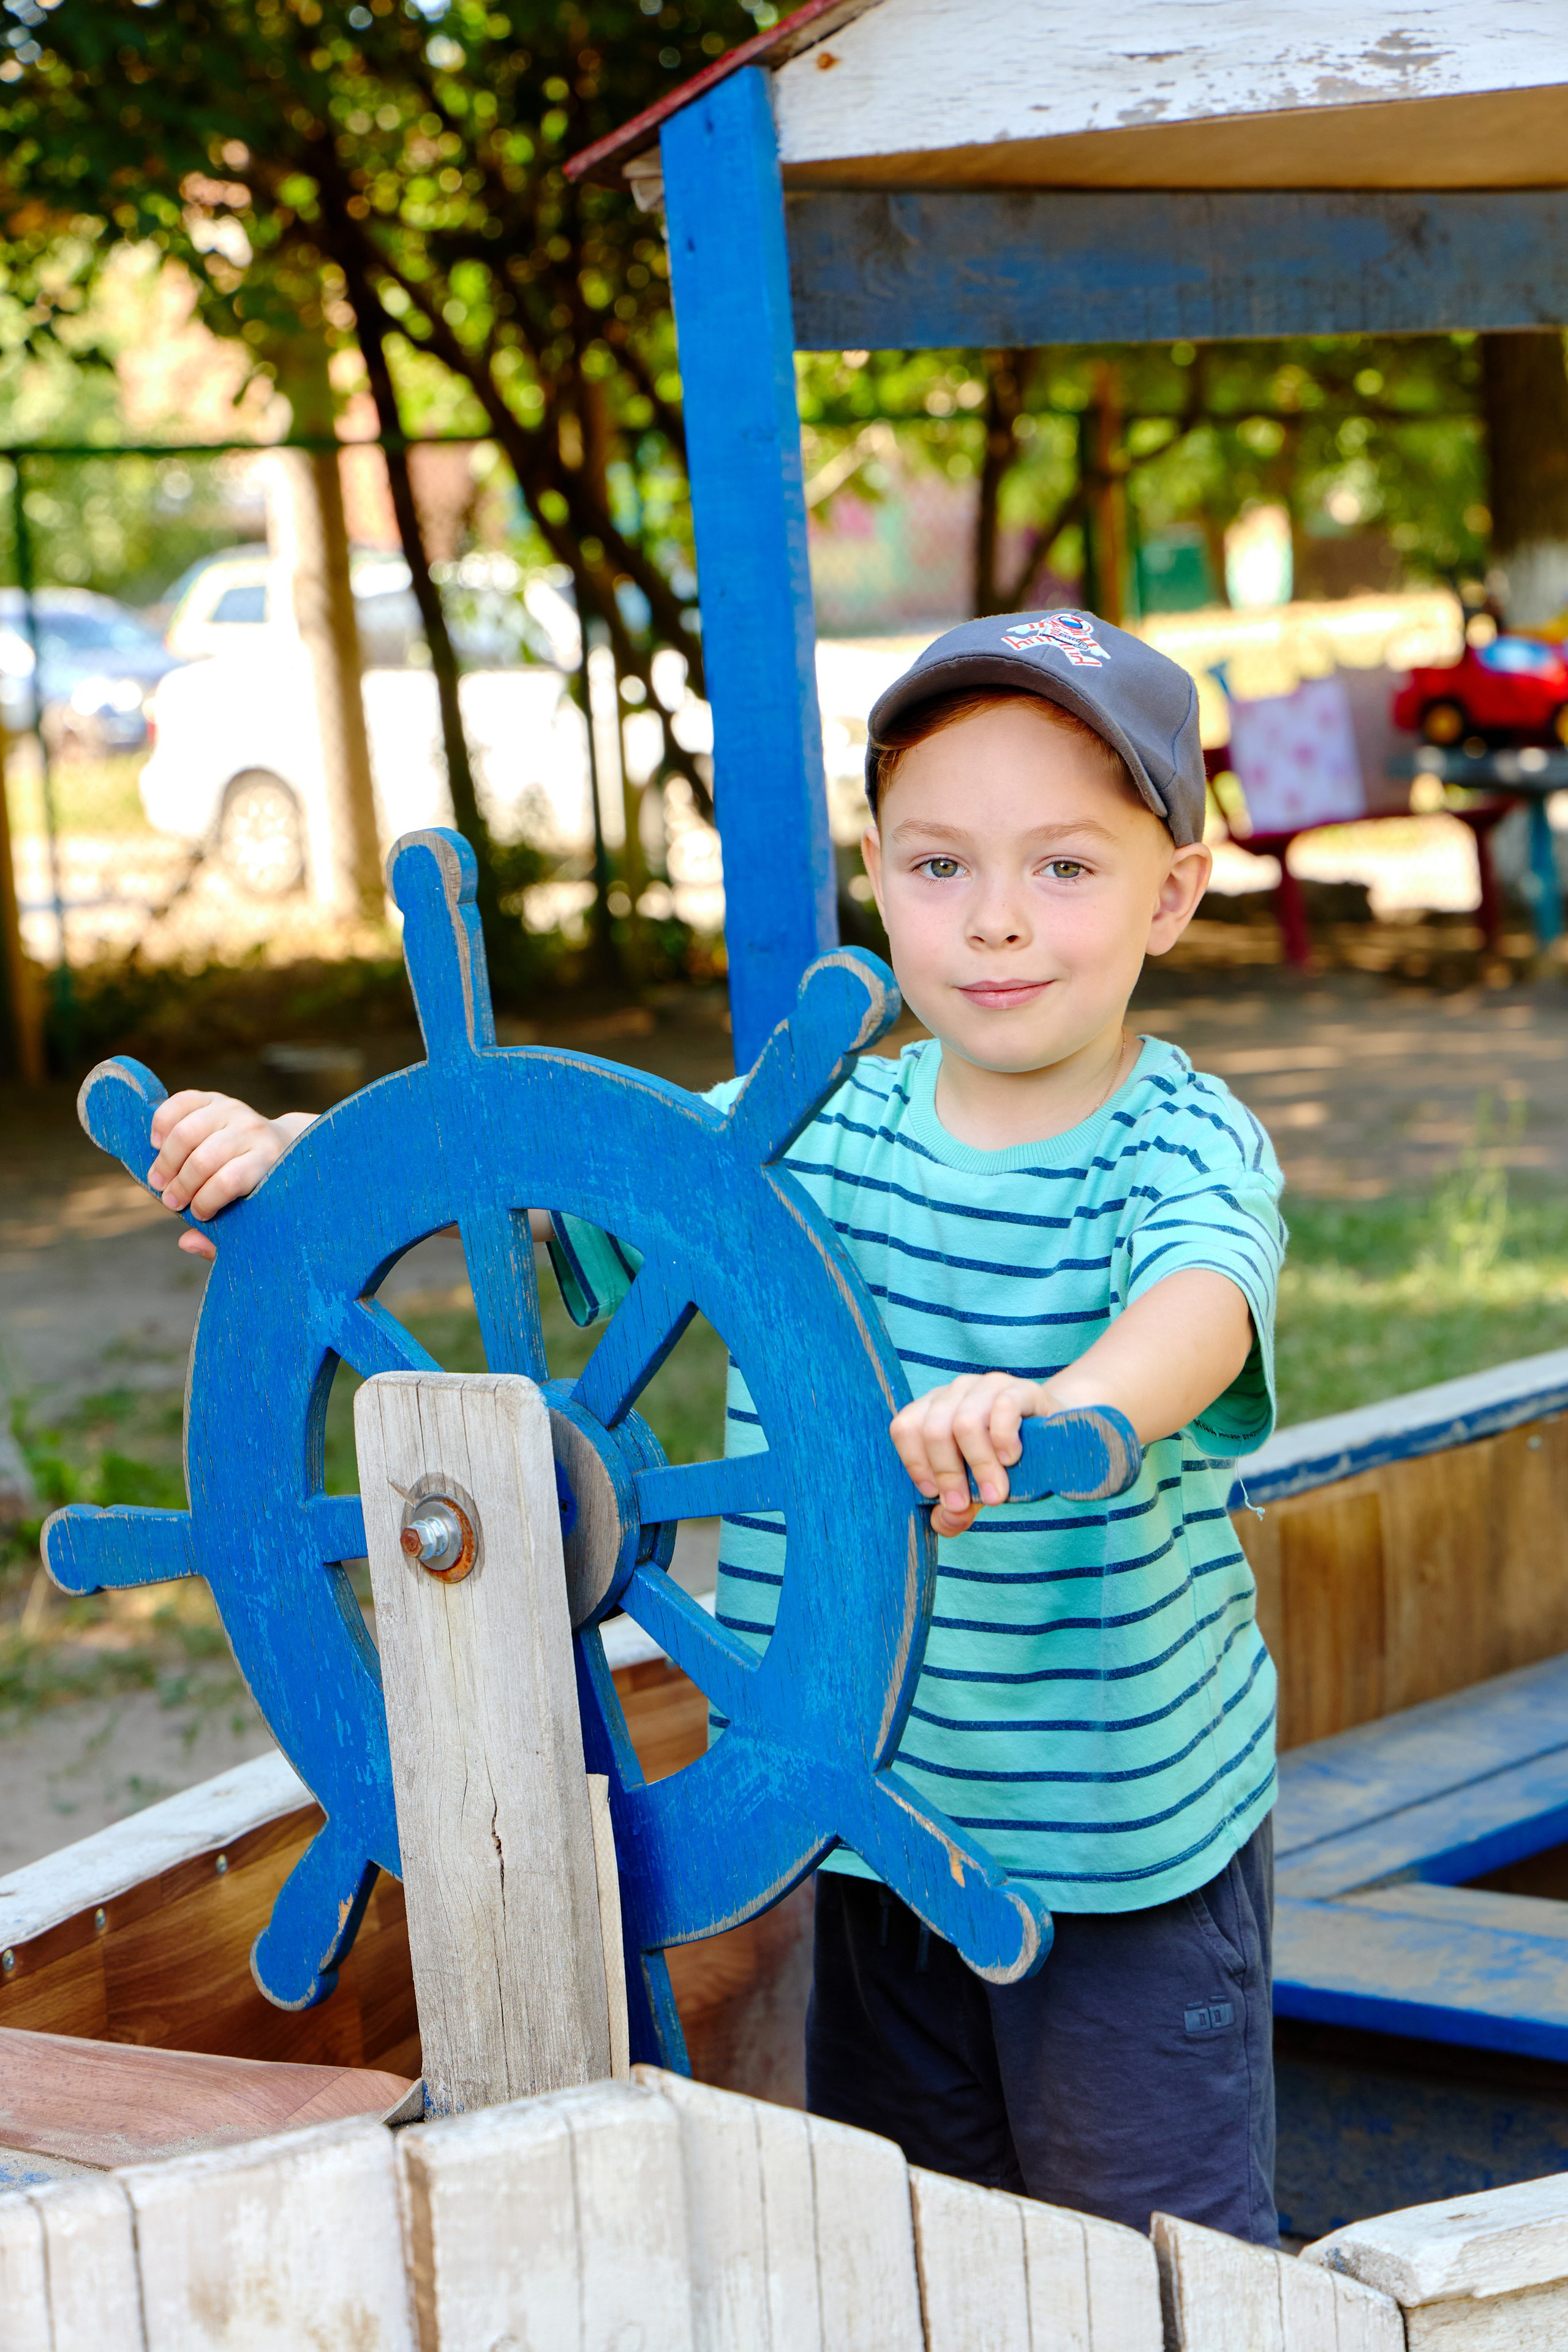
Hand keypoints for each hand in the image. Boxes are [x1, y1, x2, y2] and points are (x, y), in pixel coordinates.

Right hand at [146, 1093, 313, 1261]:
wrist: (285, 1147)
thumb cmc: (263, 1191)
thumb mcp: (256, 1216)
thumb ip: (225, 1235)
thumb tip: (187, 1242)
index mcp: (267, 1161)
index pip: (229, 1181)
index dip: (205, 1201)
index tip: (198, 1214)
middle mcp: (252, 1130)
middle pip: (203, 1159)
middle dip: (180, 1186)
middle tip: (170, 1201)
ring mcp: (233, 1110)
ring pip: (186, 1131)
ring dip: (166, 1161)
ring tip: (159, 1180)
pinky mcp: (215, 1098)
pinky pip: (180, 1102)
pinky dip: (162, 1123)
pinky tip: (158, 1144)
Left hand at [889, 1372, 1054, 1536]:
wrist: (1052, 1438)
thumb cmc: (1001, 1462)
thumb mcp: (974, 1488)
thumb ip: (955, 1510)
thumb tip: (946, 1521)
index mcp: (933, 1410)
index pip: (905, 1428)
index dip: (916, 1465)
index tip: (936, 1495)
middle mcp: (955, 1393)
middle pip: (934, 1431)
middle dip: (949, 1475)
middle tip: (967, 1504)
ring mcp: (986, 1387)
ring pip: (965, 1422)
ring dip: (979, 1466)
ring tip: (995, 1493)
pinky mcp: (1019, 1389)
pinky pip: (1003, 1408)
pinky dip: (1003, 1439)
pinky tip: (1011, 1459)